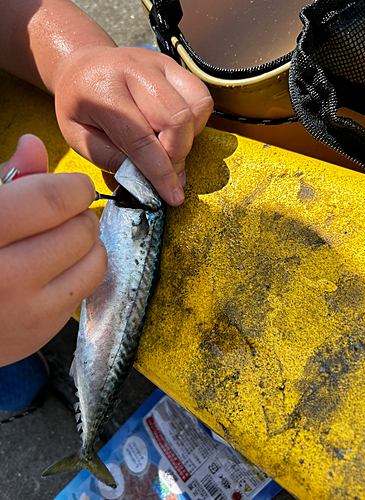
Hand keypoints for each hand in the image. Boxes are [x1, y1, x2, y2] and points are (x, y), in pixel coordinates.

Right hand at [0, 135, 106, 365]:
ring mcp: (26, 311)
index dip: (74, 187)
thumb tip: (34, 144)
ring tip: (64, 239)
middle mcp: (4, 277)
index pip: (50, 201)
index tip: (75, 186)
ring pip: (93, 263)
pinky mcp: (42, 332)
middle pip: (78, 231)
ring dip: (88, 244)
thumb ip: (4, 178)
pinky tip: (56, 268)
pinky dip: (81, 272)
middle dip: (81, 215)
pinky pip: (86, 290)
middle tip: (66, 215)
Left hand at [53, 47, 212, 205]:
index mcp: (103, 90)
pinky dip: (195, 122)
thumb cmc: (78, 105)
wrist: (81, 66)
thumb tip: (147, 180)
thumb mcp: (79, 139)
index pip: (141, 139)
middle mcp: (134, 70)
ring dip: (188, 139)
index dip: (160, 173)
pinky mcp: (173, 65)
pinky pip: (201, 98)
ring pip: (196, 107)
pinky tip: (175, 131)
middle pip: (177, 120)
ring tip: (168, 147)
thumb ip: (112, 160)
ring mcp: (158, 64)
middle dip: (177, 157)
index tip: (172, 196)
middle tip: (169, 174)